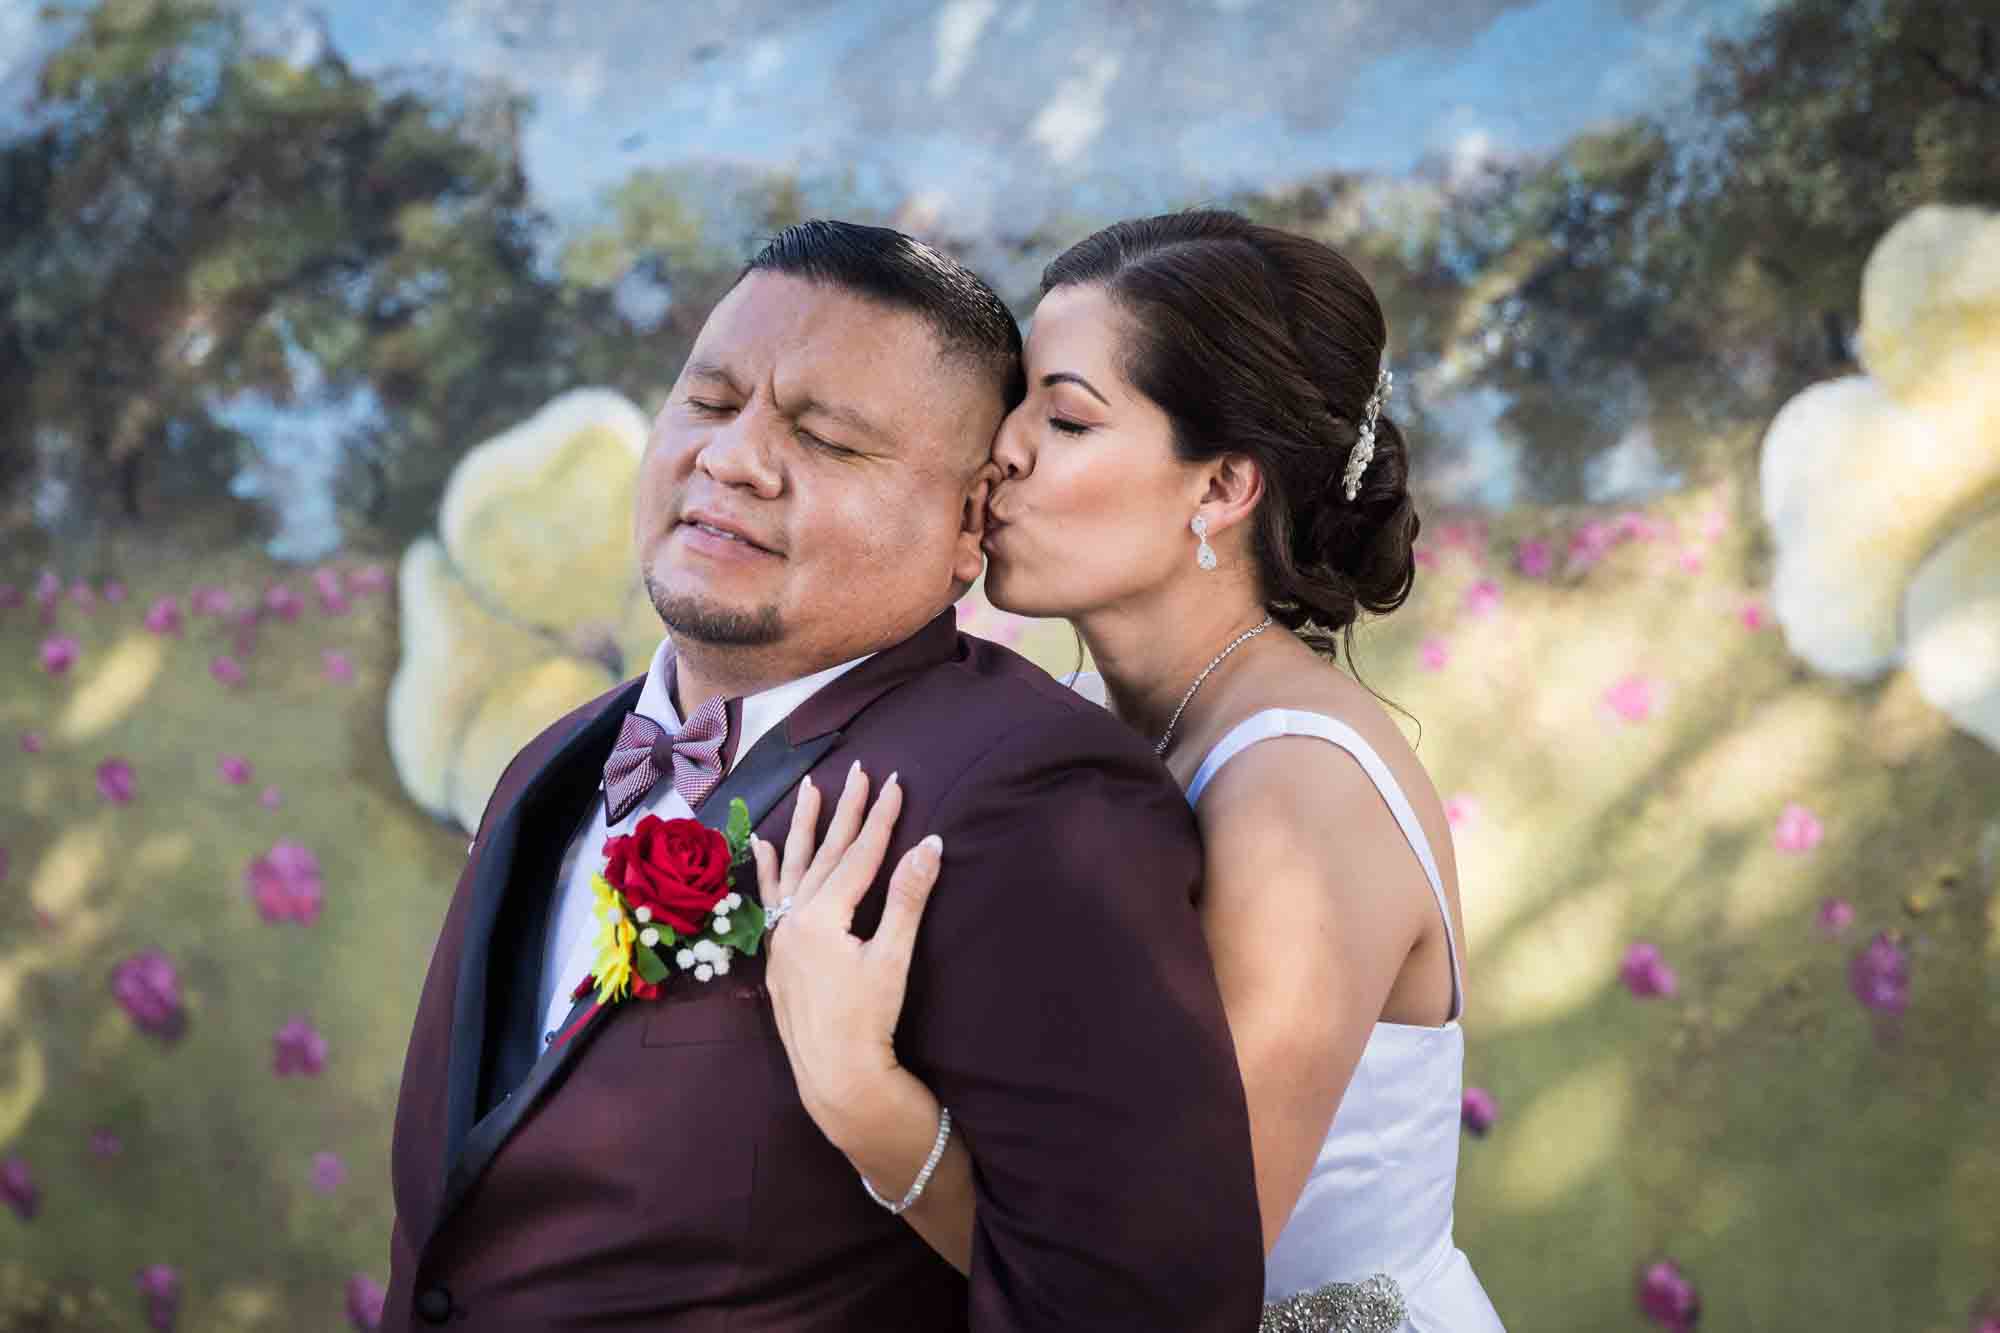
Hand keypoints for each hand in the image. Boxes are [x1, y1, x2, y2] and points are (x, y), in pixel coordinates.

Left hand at [752, 761, 943, 1154]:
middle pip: (825, 854)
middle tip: (859, 771)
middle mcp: (795, 921)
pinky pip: (770, 900)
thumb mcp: (893, 958)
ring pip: (794, 869)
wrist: (837, 1077)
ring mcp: (782, 938)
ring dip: (804, 828)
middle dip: (844, 811)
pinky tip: (766, 845)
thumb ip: (909, 898)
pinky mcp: (779, 956)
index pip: (858, 856)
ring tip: (810, 788)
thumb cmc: (869, 1021)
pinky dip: (770, 870)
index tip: (893, 783)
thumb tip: (931, 845)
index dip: (879, 819)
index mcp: (823, 919)